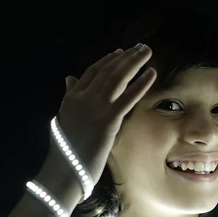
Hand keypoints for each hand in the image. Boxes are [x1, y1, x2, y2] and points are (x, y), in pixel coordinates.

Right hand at [56, 44, 156, 184]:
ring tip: (147, 52)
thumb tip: (69, 78)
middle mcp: (83, 97)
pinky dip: (141, 84)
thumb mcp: (65, 118)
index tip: (120, 52)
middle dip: (126, 57)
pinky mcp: (108, 120)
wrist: (66, 169)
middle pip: (108, 70)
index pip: (92, 71)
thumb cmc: (67, 150)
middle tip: (141, 47)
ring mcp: (96, 107)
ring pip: (118, 78)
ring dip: (134, 62)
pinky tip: (152, 73)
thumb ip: (70, 96)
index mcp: (72, 97)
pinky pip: (128, 97)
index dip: (108, 60)